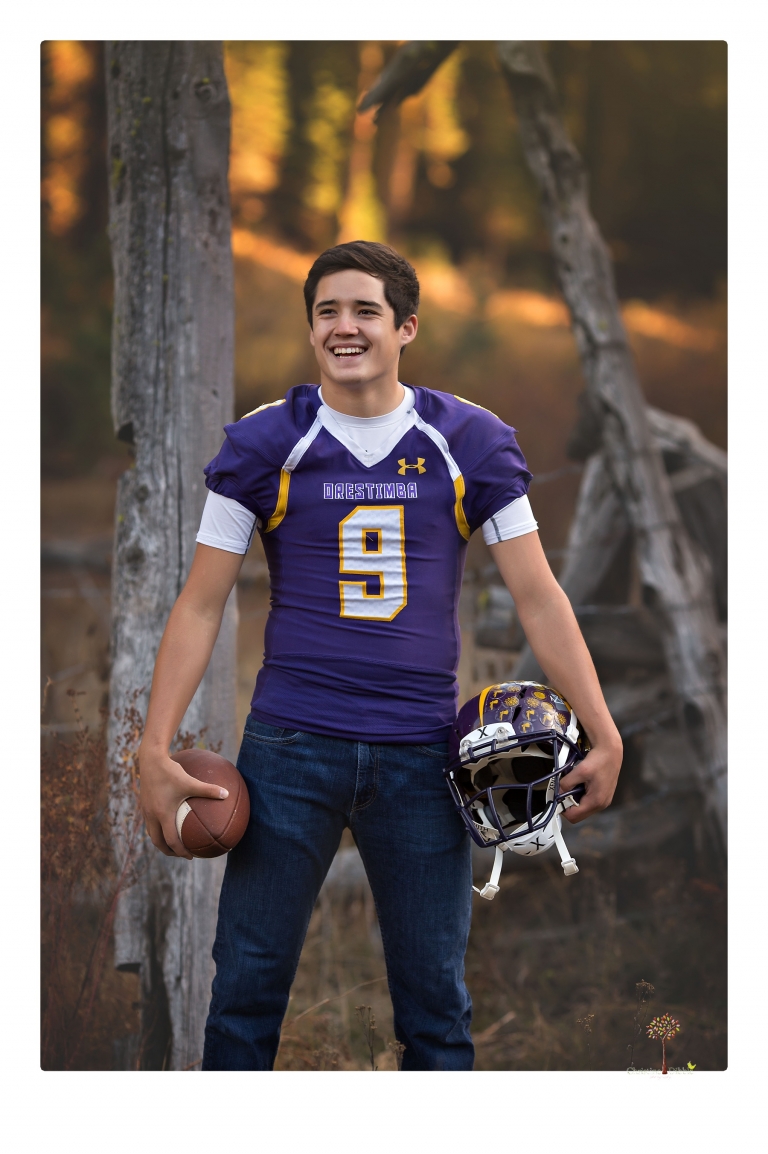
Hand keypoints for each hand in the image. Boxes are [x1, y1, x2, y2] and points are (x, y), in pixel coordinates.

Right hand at [138, 744, 229, 858]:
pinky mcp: (144, 804)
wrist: (150, 760)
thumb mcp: (191, 781)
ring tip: (173, 842)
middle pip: (158, 841)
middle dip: (169, 850)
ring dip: (162, 840)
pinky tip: (168, 820)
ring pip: (152, 832)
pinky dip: (158, 827)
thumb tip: (227, 794)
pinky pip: (150, 822)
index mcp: (163, 815)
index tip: (191, 856)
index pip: (171, 841)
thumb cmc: (171, 771)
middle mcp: (152, 816)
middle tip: (181, 853)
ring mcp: (146, 811)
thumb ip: (208, 789)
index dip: (180, 851)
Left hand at [561, 737, 622, 824]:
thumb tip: (557, 792)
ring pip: (582, 808)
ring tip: (572, 785)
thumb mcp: (580, 771)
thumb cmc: (599, 760)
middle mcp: (601, 805)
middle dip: (568, 804)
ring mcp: (603, 801)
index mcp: (596, 801)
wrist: (611, 751)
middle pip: (578, 815)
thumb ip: (567, 783)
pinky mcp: (603, 796)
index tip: (557, 797)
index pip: (573, 816)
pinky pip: (588, 802)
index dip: (562, 808)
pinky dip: (580, 796)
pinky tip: (579, 784)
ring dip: (574, 800)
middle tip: (563, 790)